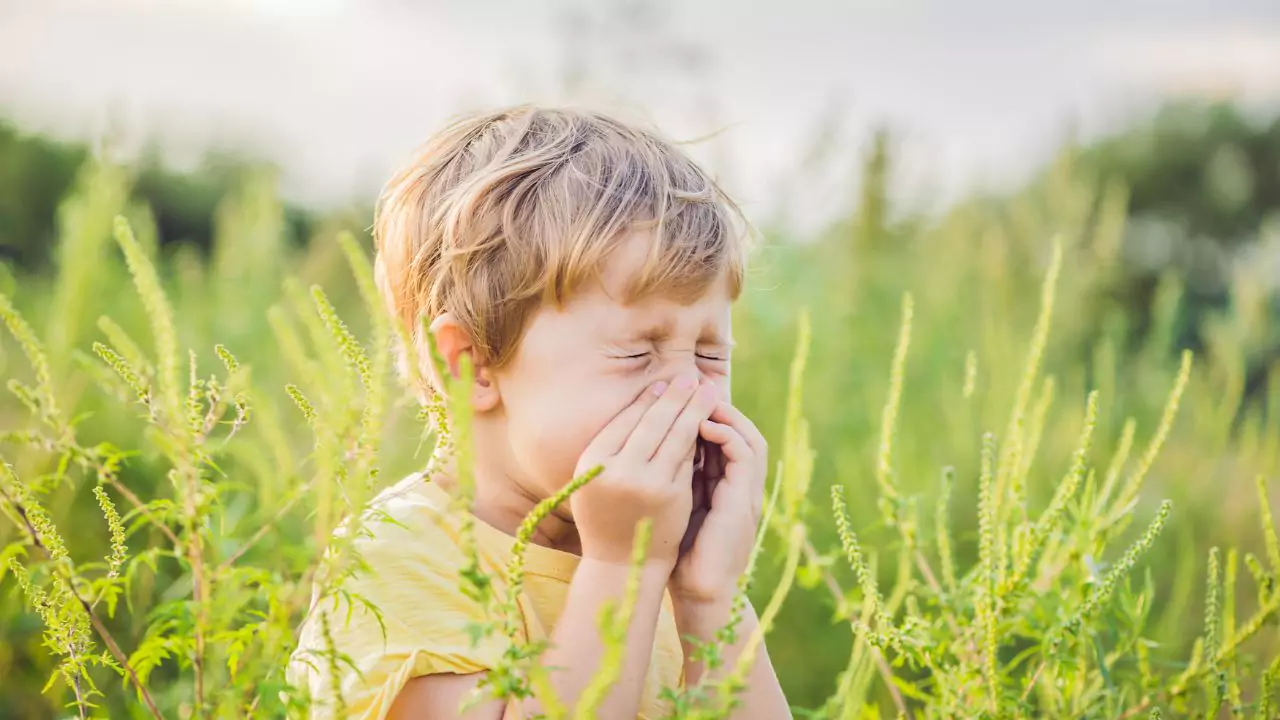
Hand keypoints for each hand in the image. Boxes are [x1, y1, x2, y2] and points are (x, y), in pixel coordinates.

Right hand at [571, 373, 720, 568]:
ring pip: (675, 436)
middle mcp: (617, 470)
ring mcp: (647, 483)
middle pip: (652, 422)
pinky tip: (707, 422)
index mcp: (592, 461)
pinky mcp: (672, 495)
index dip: (647, 399)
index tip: (662, 384)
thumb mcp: (594, 479)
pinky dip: (698, 437)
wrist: (621, 564)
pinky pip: (687, 457)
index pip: (625, 420)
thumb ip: (612, 447)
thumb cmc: (606, 515)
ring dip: (693, 409)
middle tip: (690, 377)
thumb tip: (646, 401)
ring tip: (706, 391)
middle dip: (675, 396)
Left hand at [670, 402, 767, 604]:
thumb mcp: (672, 507)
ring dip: (725, 415)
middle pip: (740, 430)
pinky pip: (745, 455)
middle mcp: (739, 486)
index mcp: (724, 486)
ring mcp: (747, 493)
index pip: (722, 437)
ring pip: (748, 437)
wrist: (698, 592)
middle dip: (716, 406)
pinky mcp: (745, 501)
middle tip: (689, 386)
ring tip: (697, 400)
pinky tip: (701, 426)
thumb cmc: (678, 554)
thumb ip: (669, 480)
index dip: (703, 414)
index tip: (676, 397)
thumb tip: (641, 450)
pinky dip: (726, 435)